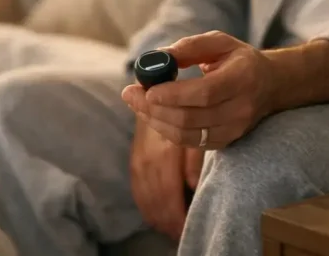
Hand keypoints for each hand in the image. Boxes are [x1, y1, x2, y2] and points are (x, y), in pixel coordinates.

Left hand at [122, 31, 276, 148]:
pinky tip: (153, 114)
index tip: (147, 90)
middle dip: (154, 108)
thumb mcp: (219, 42)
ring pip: (187, 135)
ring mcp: (234, 129)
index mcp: (242, 78)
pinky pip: (190, 143)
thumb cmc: (238, 59)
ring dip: (155, 120)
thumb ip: (189, 47)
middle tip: (129, 94)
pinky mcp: (225, 142)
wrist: (270, 85)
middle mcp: (241, 109)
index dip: (173, 95)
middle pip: (191, 118)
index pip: (205, 93)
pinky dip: (166, 130)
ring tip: (136, 103)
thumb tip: (157, 57)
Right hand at [129, 118, 204, 240]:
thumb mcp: (194, 134)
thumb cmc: (183, 112)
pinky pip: (137, 191)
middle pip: (156, 203)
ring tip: (170, 230)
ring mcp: (137, 163)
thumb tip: (194, 186)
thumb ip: (194, 161)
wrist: (156, 94)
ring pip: (145, 199)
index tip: (188, 228)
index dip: (178, 217)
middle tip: (182, 234)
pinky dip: (146, 206)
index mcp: (163, 157)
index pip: (169, 197)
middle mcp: (146, 163)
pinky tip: (154, 216)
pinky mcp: (134, 162)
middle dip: (168, 222)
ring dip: (157, 218)